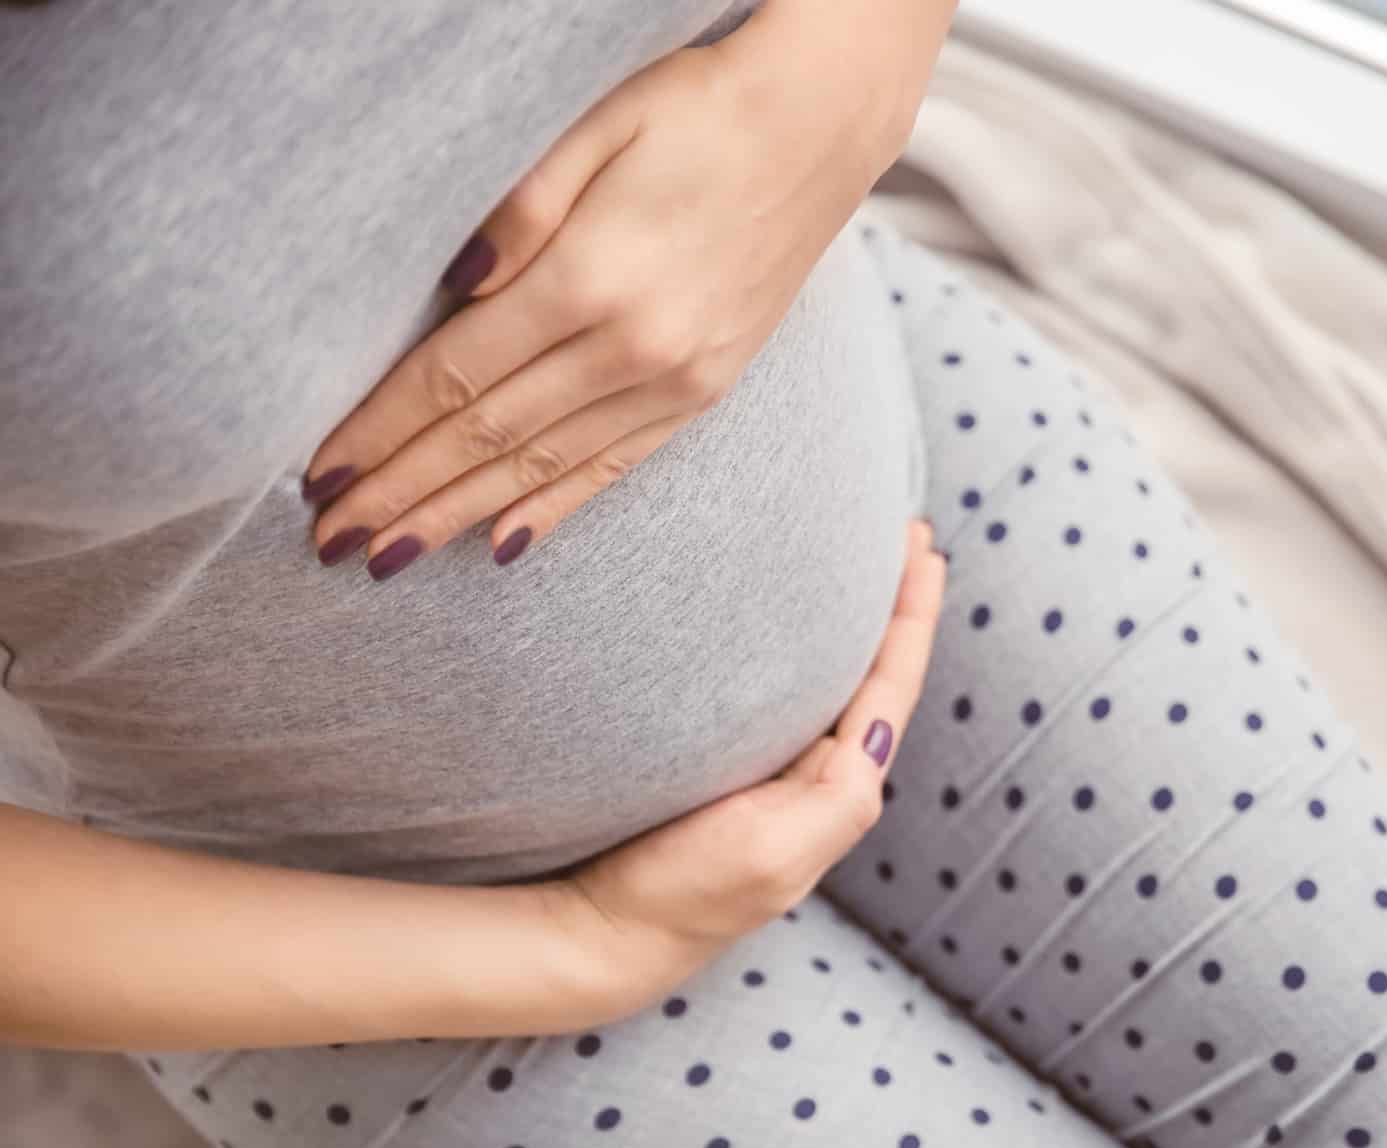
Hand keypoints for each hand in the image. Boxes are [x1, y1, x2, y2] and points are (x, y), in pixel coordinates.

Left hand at [302, 0, 949, 578]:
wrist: (821, 124)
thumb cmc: (696, 106)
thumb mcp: (594, 124)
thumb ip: (519, 210)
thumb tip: (453, 289)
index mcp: (592, 279)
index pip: (457, 377)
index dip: (381, 432)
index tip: (319, 477)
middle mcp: (635, 348)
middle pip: (490, 438)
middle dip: (402, 494)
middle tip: (332, 543)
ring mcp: (677, 378)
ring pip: (545, 467)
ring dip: (459, 515)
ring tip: (392, 556)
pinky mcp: (707, 388)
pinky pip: (616, 465)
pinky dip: (555, 508)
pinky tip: (502, 544)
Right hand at [551, 520, 943, 1005]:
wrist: (605, 932)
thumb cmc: (685, 893)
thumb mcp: (773, 856)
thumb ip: (838, 801)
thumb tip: (875, 732)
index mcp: (839, 788)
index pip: (890, 683)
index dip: (911, 615)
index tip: (923, 548)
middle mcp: (818, 776)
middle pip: (874, 671)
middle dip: (894, 604)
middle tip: (907, 534)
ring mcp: (775, 772)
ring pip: (833, 678)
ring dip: (855, 620)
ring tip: (869, 561)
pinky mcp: (730, 768)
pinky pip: (785, 693)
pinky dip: (806, 648)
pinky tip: (795, 622)